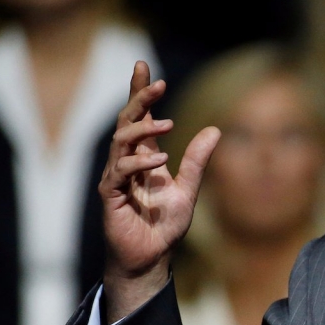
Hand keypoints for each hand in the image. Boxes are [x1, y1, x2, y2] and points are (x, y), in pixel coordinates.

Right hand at [100, 61, 219, 320]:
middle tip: (156, 82)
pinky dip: (139, 163)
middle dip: (138, 99)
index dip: (140, 92)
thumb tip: (215, 130)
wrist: (151, 258)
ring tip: (167, 124)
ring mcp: (116, 178)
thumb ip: (197, 161)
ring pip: (120, 141)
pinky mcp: (110, 195)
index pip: (141, 118)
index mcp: (144, 158)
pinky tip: (158, 160)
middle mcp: (127, 163)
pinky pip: (120, 171)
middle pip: (127, 121)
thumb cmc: (165, 227)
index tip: (144, 66)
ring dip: (142, 129)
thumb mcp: (188, 190)